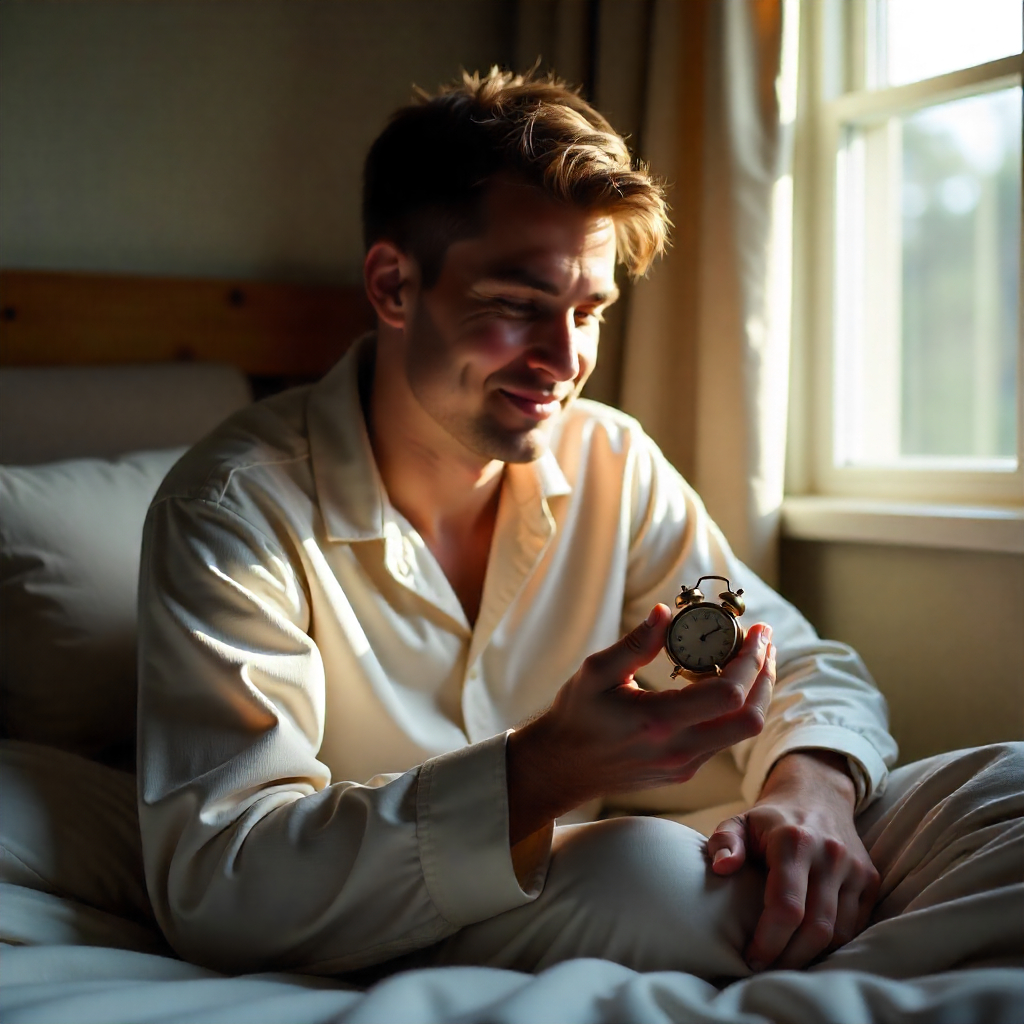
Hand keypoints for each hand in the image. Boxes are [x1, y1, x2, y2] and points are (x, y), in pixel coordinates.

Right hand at [506, 607, 775, 844]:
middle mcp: (677, 750)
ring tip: (748, 658)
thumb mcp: (595, 671)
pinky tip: (723, 682)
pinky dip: (735, 708)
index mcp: (657, 722)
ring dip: (754, 692)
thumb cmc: (576, 715)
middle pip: (750, 719)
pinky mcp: (684, 772)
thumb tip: (665, 613)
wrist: (562, 766)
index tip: (757, 632)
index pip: (727, 695)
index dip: (751, 661)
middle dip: (765, 676)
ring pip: (742, 731)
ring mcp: (684, 766)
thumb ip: (634, 644)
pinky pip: (724, 739)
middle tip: (763, 643)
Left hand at [707, 751, 879, 970]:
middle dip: (788, 958)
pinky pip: (855, 926)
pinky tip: (807, 948)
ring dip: (811, 956)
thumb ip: (724, 842)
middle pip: (815, 928)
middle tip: (764, 969)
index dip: (769, 941)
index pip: (787, 906)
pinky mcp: (870, 879)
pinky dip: (832, 944)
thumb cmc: (771, 818)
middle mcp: (830, 854)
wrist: (818, 795)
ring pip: (838, 933)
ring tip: (783, 963)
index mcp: (794, 840)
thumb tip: (722, 868)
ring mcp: (854, 868)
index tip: (750, 958)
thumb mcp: (739, 821)